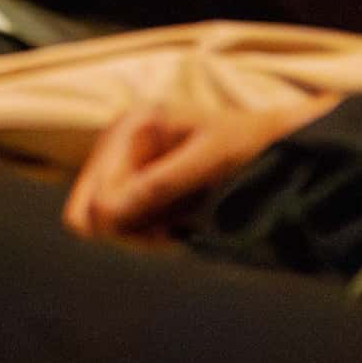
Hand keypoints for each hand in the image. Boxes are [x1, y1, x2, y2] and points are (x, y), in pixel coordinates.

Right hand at [61, 97, 334, 242]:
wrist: (273, 143)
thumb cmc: (245, 144)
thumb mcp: (209, 161)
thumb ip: (159, 186)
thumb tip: (106, 217)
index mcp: (129, 125)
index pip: (98, 196)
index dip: (128, 225)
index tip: (170, 235)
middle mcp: (116, 143)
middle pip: (88, 214)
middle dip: (129, 232)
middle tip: (171, 236)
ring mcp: (122, 166)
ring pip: (102, 225)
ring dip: (140, 237)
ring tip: (179, 230)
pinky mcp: (133, 187)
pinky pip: (120, 227)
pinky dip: (147, 236)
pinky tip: (176, 228)